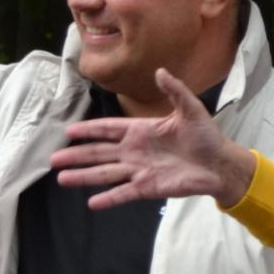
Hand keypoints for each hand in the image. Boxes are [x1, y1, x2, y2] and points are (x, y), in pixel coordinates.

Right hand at [50, 69, 255, 209]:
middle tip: (54, 159)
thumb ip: (174, 91)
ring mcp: (138, 170)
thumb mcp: (191, 109)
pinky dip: (108, 199)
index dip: (89, 130)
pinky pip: (123, 193)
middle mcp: (134, 151)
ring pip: (105, 174)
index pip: (108, 129)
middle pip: (99, 153)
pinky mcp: (147, 188)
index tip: (68, 132)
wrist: (219, 163)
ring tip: (62, 179)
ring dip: (84, 176)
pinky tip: (91, 202)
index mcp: (141, 130)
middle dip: (77, 155)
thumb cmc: (206, 136)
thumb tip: (160, 71)